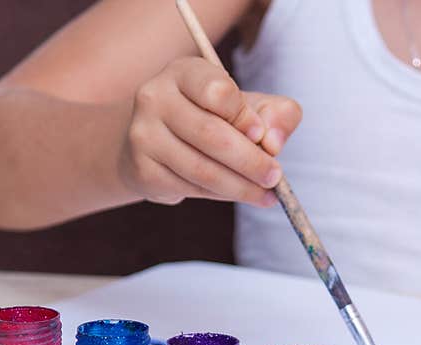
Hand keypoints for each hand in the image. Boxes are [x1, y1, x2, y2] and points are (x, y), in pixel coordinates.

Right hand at [118, 56, 301, 206]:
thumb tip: (274, 143)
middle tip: (275, 178)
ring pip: (201, 168)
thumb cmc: (216, 118)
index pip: (217, 91)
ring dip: (240, 187)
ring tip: (266, 195)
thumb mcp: (251, 107)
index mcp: (184, 72)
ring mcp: (143, 135)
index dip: (244, 117)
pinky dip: (220, 196)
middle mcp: (155, 97)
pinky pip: (189, 188)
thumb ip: (277, 114)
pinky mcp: (142, 169)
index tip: (263, 136)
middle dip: (250, 161)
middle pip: (210, 134)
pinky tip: (238, 194)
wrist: (163, 143)